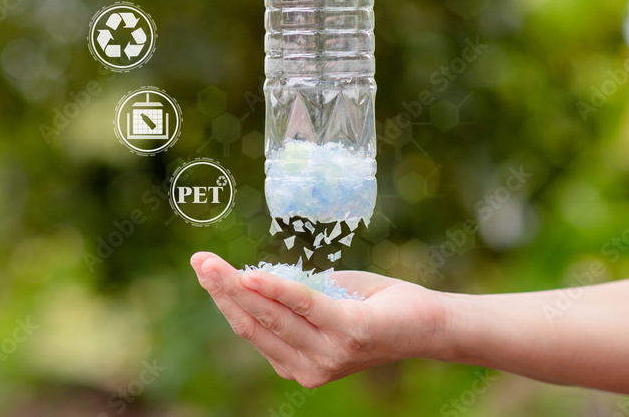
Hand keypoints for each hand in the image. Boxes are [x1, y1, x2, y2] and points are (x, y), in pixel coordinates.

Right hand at [190, 251, 448, 387]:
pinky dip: (277, 289)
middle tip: (198, 261)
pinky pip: (305, 306)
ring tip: (215, 264)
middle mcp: (307, 368)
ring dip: (239, 286)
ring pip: (272, 315)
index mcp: (297, 363)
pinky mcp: (348, 335)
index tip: (204, 268)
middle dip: (221, 290)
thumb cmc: (375, 307)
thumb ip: (291, 296)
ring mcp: (328, 355)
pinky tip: (253, 274)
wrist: (429, 322)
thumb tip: (254, 276)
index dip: (224, 298)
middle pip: (253, 322)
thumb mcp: (323, 301)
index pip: (250, 328)